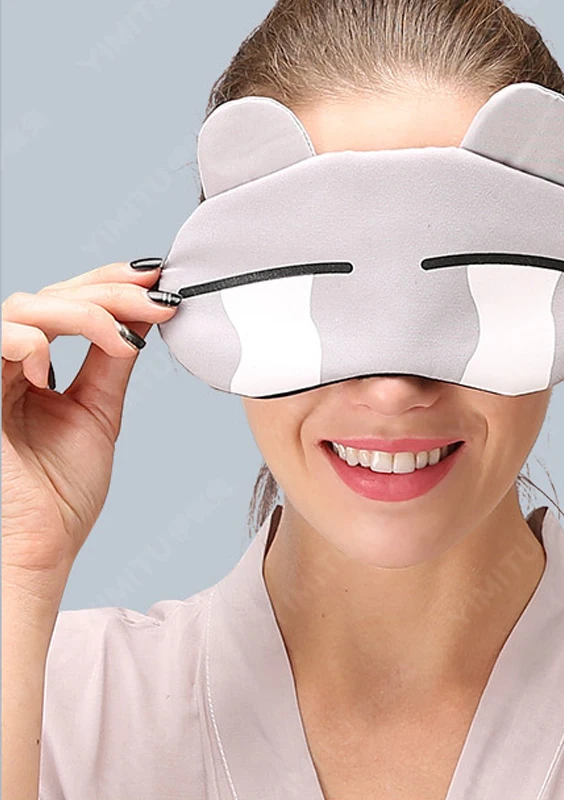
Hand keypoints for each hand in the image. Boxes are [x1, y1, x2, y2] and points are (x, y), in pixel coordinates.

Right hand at [1, 259, 178, 595]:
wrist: (39, 548)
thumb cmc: (61, 493)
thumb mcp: (98, 413)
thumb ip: (110, 363)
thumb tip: (142, 318)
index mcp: (31, 366)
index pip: (67, 302)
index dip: (110, 284)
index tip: (161, 283)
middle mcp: (5, 364)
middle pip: (49, 294)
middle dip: (110, 291)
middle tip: (159, 301)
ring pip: (23, 307)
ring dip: (82, 312)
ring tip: (124, 339)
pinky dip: (28, 343)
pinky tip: (53, 371)